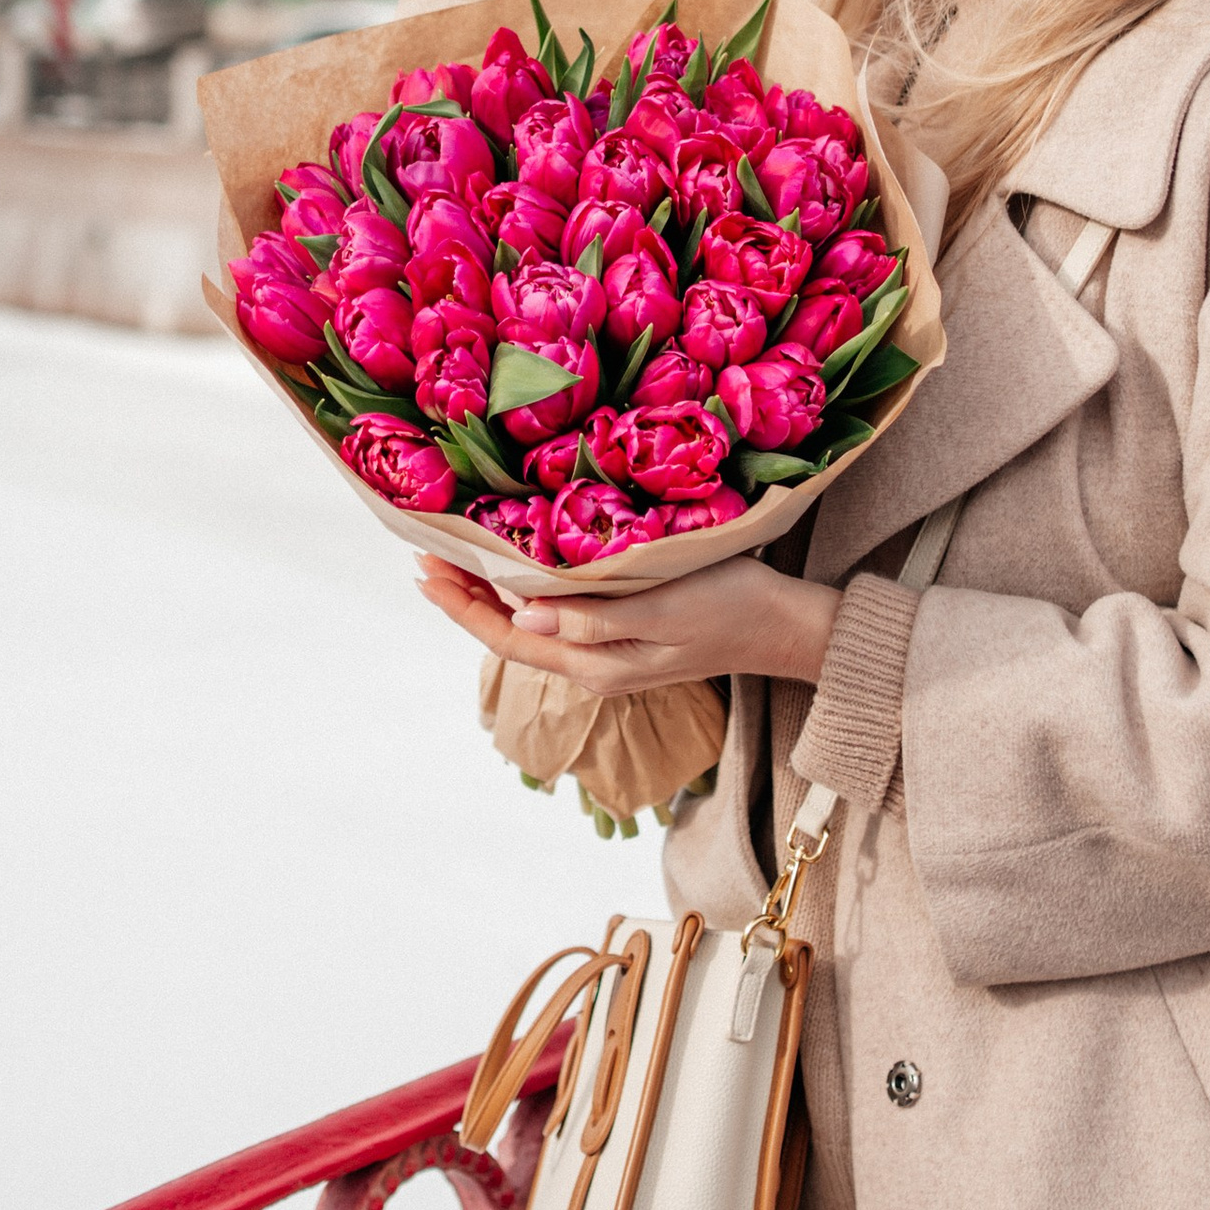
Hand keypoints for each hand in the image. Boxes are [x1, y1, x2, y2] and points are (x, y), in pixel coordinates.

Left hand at [414, 552, 838, 699]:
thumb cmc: (728, 607)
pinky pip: (558, 614)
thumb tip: (522, 619)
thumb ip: (594, 617)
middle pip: (509, 632)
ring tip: (460, 549)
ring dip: (492, 589)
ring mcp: (607, 652)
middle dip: (465, 593)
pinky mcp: (624, 633)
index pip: (505, 637)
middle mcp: (591, 664)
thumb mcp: (662, 607)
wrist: (784, 626)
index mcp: (592, 662)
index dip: (460, 604)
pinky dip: (529, 588)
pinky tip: (522, 561)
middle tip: (427, 546)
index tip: (424, 566)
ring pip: (530, 624)